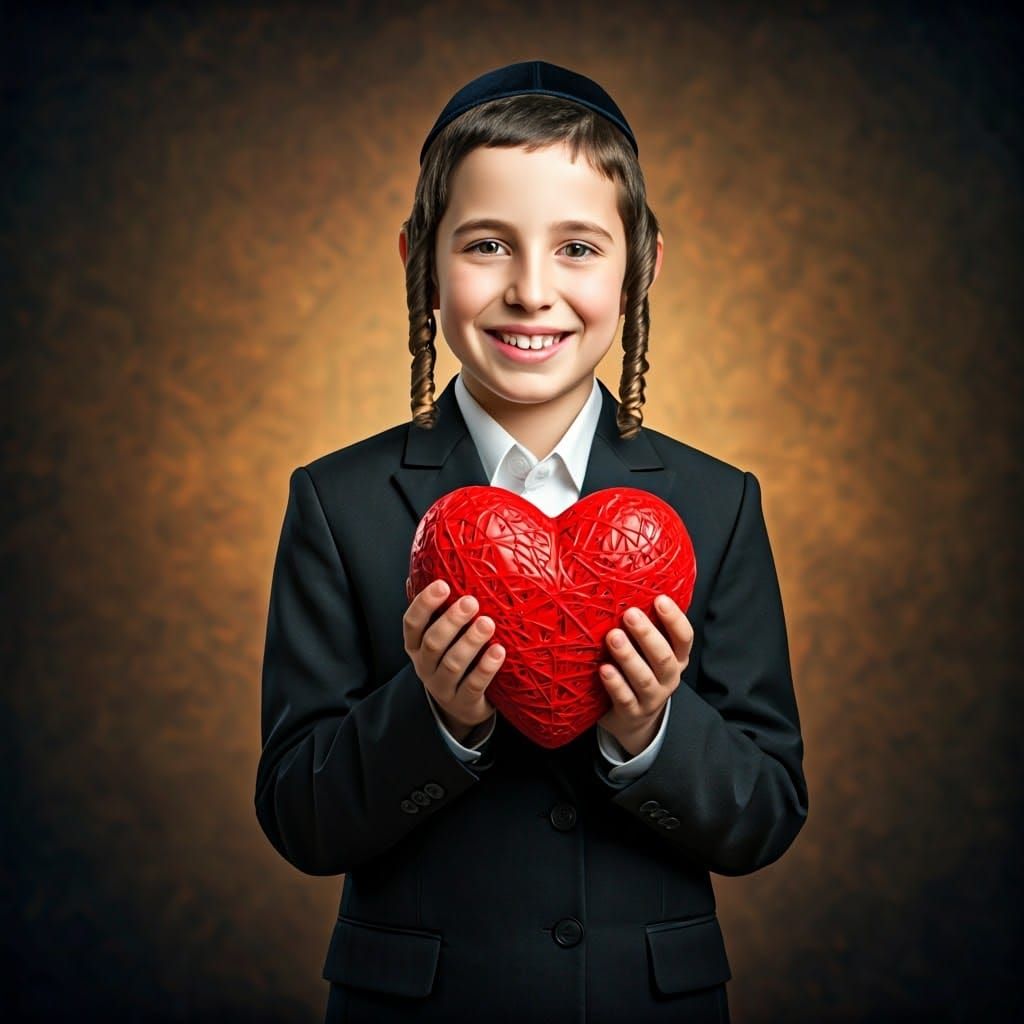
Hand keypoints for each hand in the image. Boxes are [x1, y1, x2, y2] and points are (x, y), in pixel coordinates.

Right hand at [403, 577, 502, 742]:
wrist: (460, 707)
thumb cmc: (452, 658)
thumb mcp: (440, 636)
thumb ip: (438, 608)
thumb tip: (431, 565)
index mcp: (415, 645)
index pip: (411, 623)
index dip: (424, 604)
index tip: (442, 584)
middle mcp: (425, 665)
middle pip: (433, 642)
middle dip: (451, 621)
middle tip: (471, 601)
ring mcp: (443, 687)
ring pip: (452, 664)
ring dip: (470, 642)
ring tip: (488, 623)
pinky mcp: (464, 703)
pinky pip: (474, 685)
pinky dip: (486, 668)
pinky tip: (499, 651)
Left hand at [597, 595, 693, 756]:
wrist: (634, 720)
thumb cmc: (639, 671)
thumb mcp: (649, 651)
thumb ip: (646, 627)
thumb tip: (630, 585)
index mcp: (677, 658)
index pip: (684, 638)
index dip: (674, 619)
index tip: (660, 599)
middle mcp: (669, 678)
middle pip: (664, 657)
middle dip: (647, 635)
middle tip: (630, 614)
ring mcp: (652, 698)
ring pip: (644, 678)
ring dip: (629, 657)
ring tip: (613, 637)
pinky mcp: (632, 713)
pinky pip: (625, 699)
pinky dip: (615, 684)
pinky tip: (604, 669)